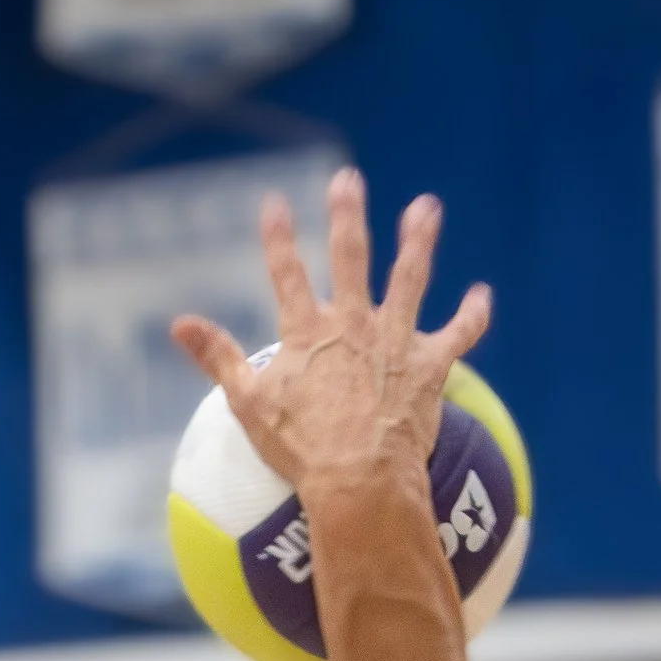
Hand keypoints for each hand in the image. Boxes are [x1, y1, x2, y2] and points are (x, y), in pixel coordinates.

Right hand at [172, 166, 489, 509]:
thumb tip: (178, 324)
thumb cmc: (302, 451)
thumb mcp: (249, 404)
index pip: (286, 272)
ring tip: (426, 208)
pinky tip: (482, 294)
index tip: (274, 201)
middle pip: (351, 257)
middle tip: (348, 178)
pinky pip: (459, 335)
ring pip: (410, 279)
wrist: (361, 482)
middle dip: (347, 214)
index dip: (278, 236)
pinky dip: (472, 315)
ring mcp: (395, 342)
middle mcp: (354, 325)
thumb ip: (218, 357)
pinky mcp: (429, 367)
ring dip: (418, 241)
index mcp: (308, 332)